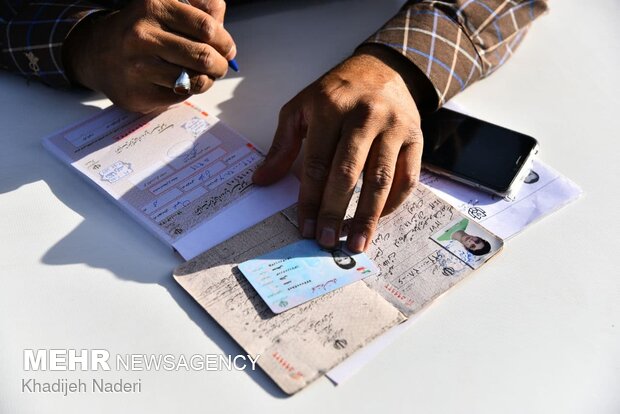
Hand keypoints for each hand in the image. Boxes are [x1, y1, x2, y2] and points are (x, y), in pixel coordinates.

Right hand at [63, 0, 235, 112]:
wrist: (97, 52)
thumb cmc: (143, 29)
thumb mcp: (167, 6)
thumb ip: (200, 9)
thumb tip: (222, 24)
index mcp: (154, 7)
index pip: (206, 27)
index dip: (224, 41)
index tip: (227, 49)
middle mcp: (143, 35)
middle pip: (203, 56)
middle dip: (220, 64)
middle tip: (220, 66)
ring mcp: (139, 66)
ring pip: (195, 80)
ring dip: (208, 80)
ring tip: (204, 75)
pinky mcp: (138, 93)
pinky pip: (180, 96)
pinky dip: (189, 91)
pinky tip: (182, 83)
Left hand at [253, 46, 432, 252]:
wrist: (383, 69)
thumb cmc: (337, 92)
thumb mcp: (301, 107)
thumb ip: (282, 145)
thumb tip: (261, 181)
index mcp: (331, 108)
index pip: (317, 163)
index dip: (310, 199)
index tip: (306, 227)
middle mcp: (366, 116)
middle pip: (348, 174)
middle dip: (336, 212)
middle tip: (327, 241)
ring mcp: (394, 127)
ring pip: (381, 179)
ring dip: (367, 216)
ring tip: (357, 242)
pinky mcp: (415, 137)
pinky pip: (407, 177)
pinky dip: (393, 202)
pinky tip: (378, 217)